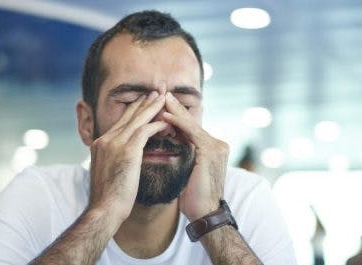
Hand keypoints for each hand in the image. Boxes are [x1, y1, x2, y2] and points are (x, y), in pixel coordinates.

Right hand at [88, 91, 167, 222]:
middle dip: (144, 102)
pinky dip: (156, 125)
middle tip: (156, 92)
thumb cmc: (109, 197)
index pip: (120, 122)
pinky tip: (167, 122)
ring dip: (152, 108)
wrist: (104, 210)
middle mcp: (106, 140)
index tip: (145, 103)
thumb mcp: (109, 173)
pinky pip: (144, 131)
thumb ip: (115, 160)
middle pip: (128, 115)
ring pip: (137, 119)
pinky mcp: (126, 151)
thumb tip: (124, 159)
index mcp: (101, 144)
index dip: (134, 111)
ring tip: (164, 98)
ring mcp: (114, 143)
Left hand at [163, 92, 228, 220]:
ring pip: (191, 124)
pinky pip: (191, 132)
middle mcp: (217, 144)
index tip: (163, 106)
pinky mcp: (210, 150)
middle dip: (176, 108)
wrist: (205, 212)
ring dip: (175, 111)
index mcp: (213, 148)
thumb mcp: (190, 170)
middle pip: (192, 123)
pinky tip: (166, 114)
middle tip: (163, 94)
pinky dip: (178, 122)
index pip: (191, 129)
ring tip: (161, 99)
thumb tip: (173, 144)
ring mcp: (216, 146)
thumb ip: (187, 154)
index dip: (177, 117)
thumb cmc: (194, 196)